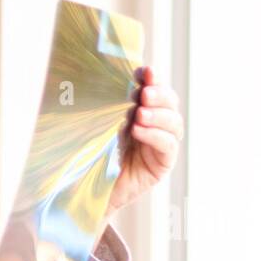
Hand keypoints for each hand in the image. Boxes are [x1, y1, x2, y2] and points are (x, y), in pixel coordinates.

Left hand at [106, 65, 183, 216]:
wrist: (86, 189)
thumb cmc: (91, 155)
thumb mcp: (100, 125)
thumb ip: (109, 105)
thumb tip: (111, 79)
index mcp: (141, 110)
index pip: (154, 88)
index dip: (153, 78)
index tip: (145, 71)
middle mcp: (155, 124)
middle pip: (170, 102)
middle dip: (159, 95)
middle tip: (144, 93)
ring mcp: (161, 144)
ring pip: (174, 122)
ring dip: (158, 114)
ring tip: (141, 114)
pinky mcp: (162, 163)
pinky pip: (168, 145)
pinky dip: (155, 135)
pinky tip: (139, 131)